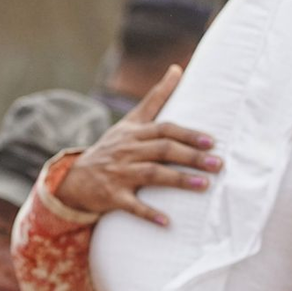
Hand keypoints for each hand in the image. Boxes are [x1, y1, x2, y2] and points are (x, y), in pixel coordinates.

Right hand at [55, 65, 219, 225]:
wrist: (74, 179)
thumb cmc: (111, 149)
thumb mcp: (130, 121)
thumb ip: (156, 98)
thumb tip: (177, 68)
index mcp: (134, 133)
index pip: (164, 129)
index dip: (188, 134)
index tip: (211, 140)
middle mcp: (127, 151)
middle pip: (162, 151)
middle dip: (191, 157)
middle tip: (217, 164)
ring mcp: (119, 174)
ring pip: (152, 175)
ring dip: (178, 180)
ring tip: (204, 186)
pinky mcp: (111, 196)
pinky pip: (131, 206)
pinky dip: (149, 214)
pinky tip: (167, 222)